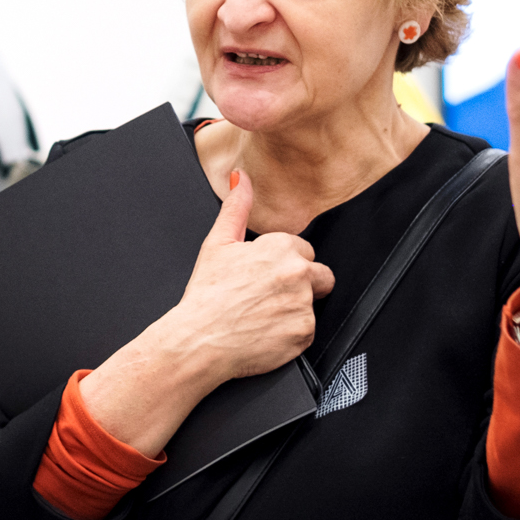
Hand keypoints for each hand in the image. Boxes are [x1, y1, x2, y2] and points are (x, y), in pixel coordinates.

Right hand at [79, 169, 336, 457]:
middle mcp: (298, 273)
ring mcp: (303, 304)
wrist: (199, 340)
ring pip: (312, 305)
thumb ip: (236, 207)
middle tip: (268, 299)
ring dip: (294, 311)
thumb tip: (241, 179)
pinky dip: (290, 335)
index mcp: (281, 247)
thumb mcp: (217, 244)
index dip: (282, 266)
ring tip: (263, 317)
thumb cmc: (206, 295)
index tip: (264, 278)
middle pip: (320, 276)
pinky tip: (267, 334)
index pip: (303, 252)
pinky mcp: (304, 333)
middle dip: (301, 286)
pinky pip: (307, 333)